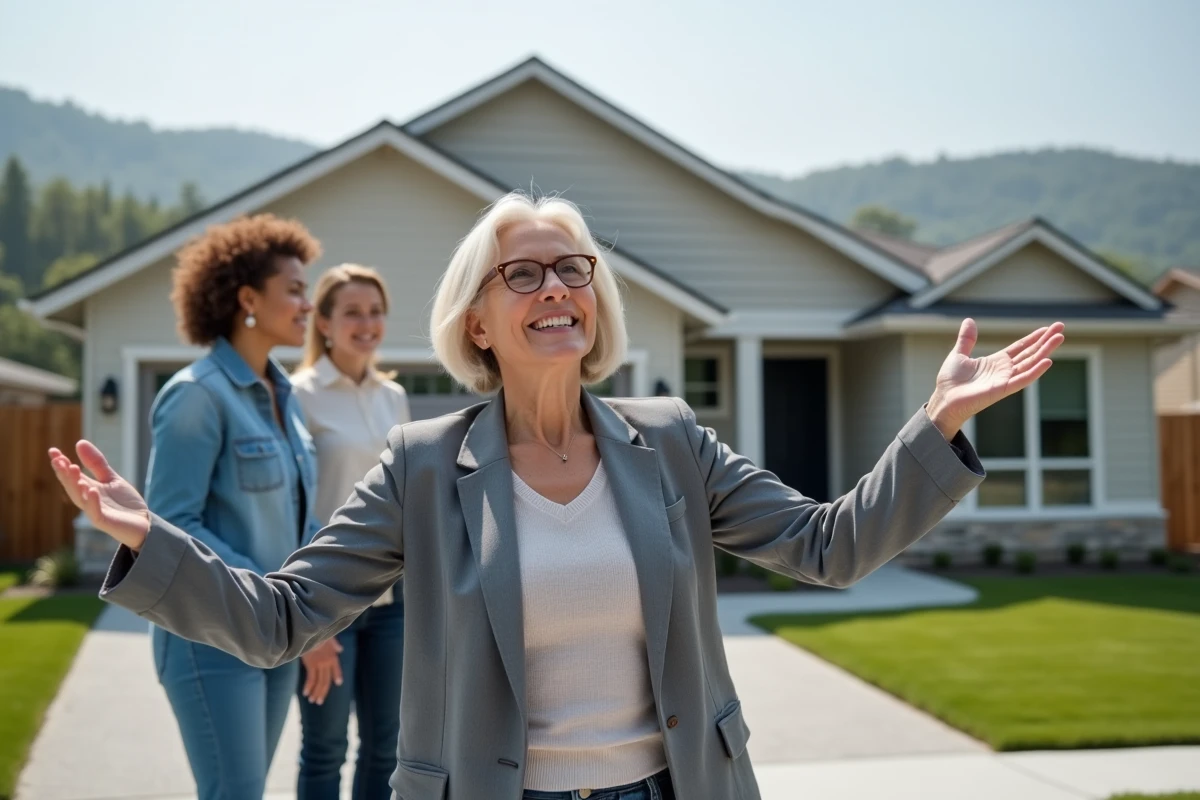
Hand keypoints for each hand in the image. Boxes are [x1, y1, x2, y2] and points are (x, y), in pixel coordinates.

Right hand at [48, 441, 150, 550]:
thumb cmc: (125, 503)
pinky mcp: (105, 522)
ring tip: (73, 469)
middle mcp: (88, 500)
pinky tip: (92, 489)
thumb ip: (96, 463)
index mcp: (88, 489)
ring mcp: (95, 512)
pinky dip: (92, 502)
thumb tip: (79, 442)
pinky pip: (95, 512)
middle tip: (58, 460)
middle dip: (64, 474)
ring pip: (80, 499)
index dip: (61, 464)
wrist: (144, 523)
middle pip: (72, 487)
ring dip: (75, 485)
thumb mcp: (111, 478)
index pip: (71, 476)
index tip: (53, 451)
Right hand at [300, 638, 343, 704]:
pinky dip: (308, 687)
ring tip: (313, 700)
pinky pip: (311, 679)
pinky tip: (306, 693)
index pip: (336, 669)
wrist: (311, 632)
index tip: (338, 683)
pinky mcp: (311, 665)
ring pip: (319, 682)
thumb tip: (341, 649)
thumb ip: (335, 645)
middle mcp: (328, 663)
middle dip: (323, 692)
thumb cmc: (319, 634)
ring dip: (316, 692)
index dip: (337, 676)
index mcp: (333, 657)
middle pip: (326, 681)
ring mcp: (320, 664)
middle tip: (319, 701)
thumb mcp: (330, 638)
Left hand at [926, 319, 1065, 439]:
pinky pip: (1022, 380)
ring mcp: (1005, 380)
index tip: (1048, 328)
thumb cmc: (950, 381)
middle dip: (1045, 341)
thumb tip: (969, 320)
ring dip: (1045, 351)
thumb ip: (966, 339)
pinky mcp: (1002, 390)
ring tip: (1059, 338)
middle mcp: (1004, 370)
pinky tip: (1047, 361)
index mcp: (996, 362)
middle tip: (1061, 328)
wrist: (944, 399)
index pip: (1020, 347)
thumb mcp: (958, 354)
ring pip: (1030, 363)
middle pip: (1030, 353)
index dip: (1034, 338)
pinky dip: (1035, 371)